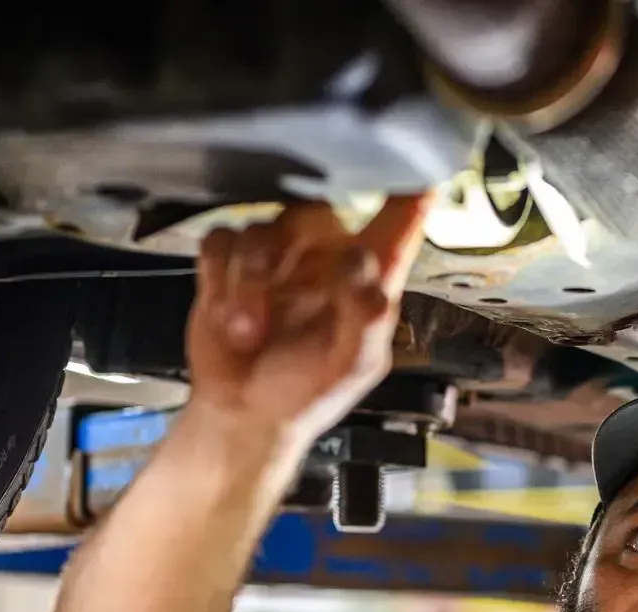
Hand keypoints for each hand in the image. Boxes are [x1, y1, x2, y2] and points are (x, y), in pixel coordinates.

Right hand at [184, 193, 433, 447]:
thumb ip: (368, 316)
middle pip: (310, 208)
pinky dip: (221, 281)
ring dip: (248, 282)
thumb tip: (362, 265)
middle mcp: (324, 257)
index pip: (398, 222)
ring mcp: (276, 259)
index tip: (416, 170)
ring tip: (248, 332)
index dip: (409, 191)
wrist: (245, 415)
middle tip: (278, 291)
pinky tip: (228, 317)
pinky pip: (221, 240)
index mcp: (367, 278)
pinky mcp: (230, 265)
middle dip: (288, 247)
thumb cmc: (308, 393)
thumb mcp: (353, 365)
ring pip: (259, 228)